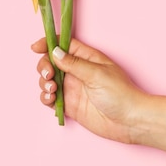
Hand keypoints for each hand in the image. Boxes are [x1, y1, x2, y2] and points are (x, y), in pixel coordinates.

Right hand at [32, 37, 148, 142]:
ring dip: (44, 82)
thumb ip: (74, 64)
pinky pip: (50, 98)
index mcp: (86, 58)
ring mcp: (72, 88)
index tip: (35, 48)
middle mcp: (77, 71)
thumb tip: (54, 52)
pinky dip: (45, 97)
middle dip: (44, 66)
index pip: (63, 45)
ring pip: (48, 80)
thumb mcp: (97, 74)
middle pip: (51, 62)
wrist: (129, 122)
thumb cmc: (120, 94)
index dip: (48, 44)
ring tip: (52, 89)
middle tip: (48, 75)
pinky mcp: (69, 105)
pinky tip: (50, 98)